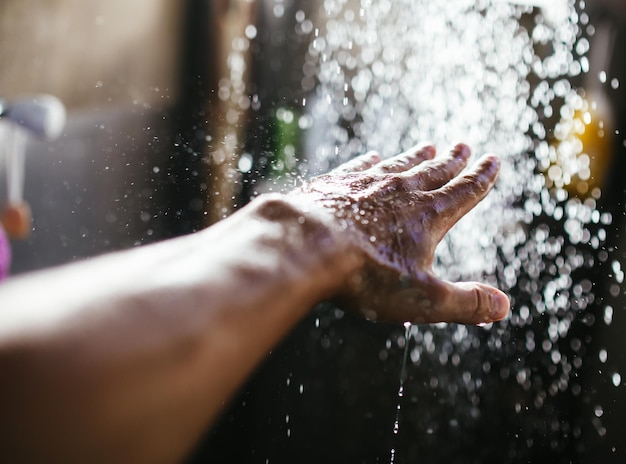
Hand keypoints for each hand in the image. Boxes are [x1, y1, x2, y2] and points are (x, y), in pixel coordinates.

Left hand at [291, 143, 509, 324]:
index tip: (493, 159)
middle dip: (453, 161)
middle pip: (434, 172)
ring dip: (416, 157)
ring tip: (428, 146)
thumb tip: (504, 306)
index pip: (463, 192)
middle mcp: (400, 193)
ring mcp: (366, 185)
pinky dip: (370, 161)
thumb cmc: (366, 275)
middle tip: (464, 146)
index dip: (482, 177)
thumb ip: (465, 302)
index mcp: (428, 217)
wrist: (307, 245)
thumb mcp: (423, 299)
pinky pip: (359, 168)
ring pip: (399, 166)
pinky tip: (373, 156)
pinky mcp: (335, 185)